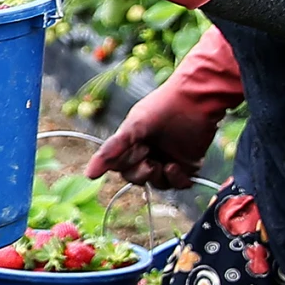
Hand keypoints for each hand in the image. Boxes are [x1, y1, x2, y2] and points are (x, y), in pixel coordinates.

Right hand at [86, 28, 239, 188]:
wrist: (195, 100)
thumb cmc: (161, 108)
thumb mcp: (132, 127)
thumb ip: (111, 150)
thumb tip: (89, 174)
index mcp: (132, 144)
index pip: (119, 167)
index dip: (123, 164)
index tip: (134, 148)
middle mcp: (149, 153)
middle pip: (136, 178)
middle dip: (139, 171)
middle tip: (147, 153)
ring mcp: (168, 160)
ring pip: (156, 183)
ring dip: (157, 176)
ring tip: (164, 163)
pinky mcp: (188, 165)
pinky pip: (178, 185)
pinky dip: (176, 180)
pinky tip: (174, 166)